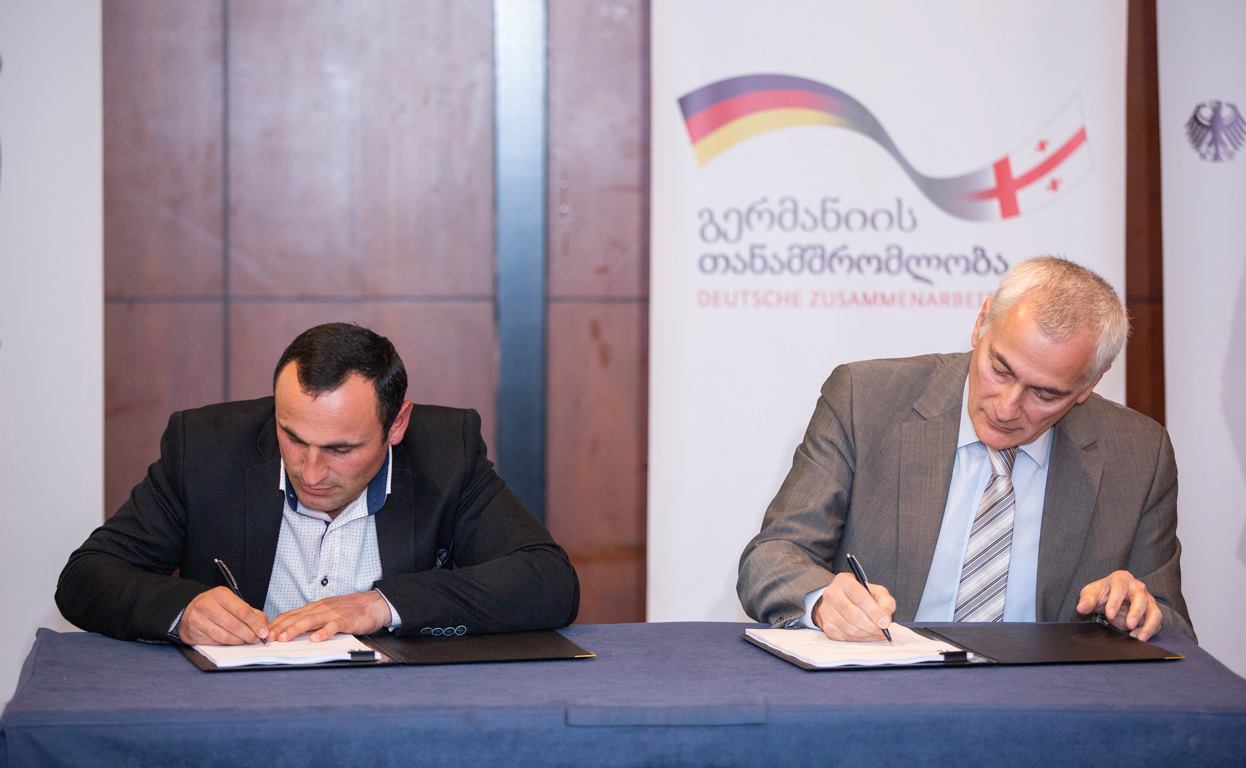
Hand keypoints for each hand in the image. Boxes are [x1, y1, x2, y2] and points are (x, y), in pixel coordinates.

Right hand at [178, 586, 269, 644]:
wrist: (190, 610)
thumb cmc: (216, 606)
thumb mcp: (232, 602)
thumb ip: (251, 612)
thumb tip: (264, 626)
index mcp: (220, 594)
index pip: (242, 611)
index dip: (255, 623)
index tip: (263, 632)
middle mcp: (207, 605)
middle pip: (234, 625)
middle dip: (248, 634)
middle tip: (256, 639)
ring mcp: (198, 619)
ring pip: (224, 636)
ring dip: (239, 641)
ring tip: (245, 641)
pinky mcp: (193, 632)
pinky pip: (215, 642)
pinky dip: (227, 644)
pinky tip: (232, 641)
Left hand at [268, 590, 390, 641]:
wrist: (374, 604)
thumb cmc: (350, 610)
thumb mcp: (327, 611)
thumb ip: (312, 618)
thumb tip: (292, 629)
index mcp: (315, 607)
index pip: (291, 614)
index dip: (277, 623)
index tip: (264, 633)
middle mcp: (321, 608)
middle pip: (297, 617)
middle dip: (280, 628)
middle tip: (268, 638)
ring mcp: (333, 613)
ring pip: (310, 620)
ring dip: (295, 629)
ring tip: (284, 638)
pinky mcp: (346, 620)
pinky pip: (333, 627)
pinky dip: (323, 633)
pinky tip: (315, 639)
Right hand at [812, 571, 895, 641]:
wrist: (844, 600)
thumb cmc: (863, 595)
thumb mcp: (877, 592)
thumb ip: (885, 602)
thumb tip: (885, 619)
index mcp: (844, 581)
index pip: (859, 597)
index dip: (874, 612)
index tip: (885, 623)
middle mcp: (831, 594)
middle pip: (852, 614)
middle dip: (871, 626)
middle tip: (882, 630)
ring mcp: (826, 610)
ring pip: (848, 628)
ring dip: (865, 634)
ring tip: (876, 633)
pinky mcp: (826, 625)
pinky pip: (843, 637)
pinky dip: (858, 639)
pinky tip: (867, 635)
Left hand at [1076, 570, 1162, 640]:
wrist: (1111, 598)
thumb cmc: (1102, 593)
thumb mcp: (1091, 593)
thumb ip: (1087, 600)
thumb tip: (1081, 608)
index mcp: (1121, 579)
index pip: (1120, 588)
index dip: (1115, 602)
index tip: (1109, 615)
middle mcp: (1138, 588)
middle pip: (1141, 599)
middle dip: (1136, 613)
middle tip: (1128, 626)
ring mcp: (1148, 600)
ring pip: (1154, 612)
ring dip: (1148, 625)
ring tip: (1138, 637)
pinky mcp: (1152, 612)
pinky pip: (1156, 622)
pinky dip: (1150, 631)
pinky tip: (1139, 638)